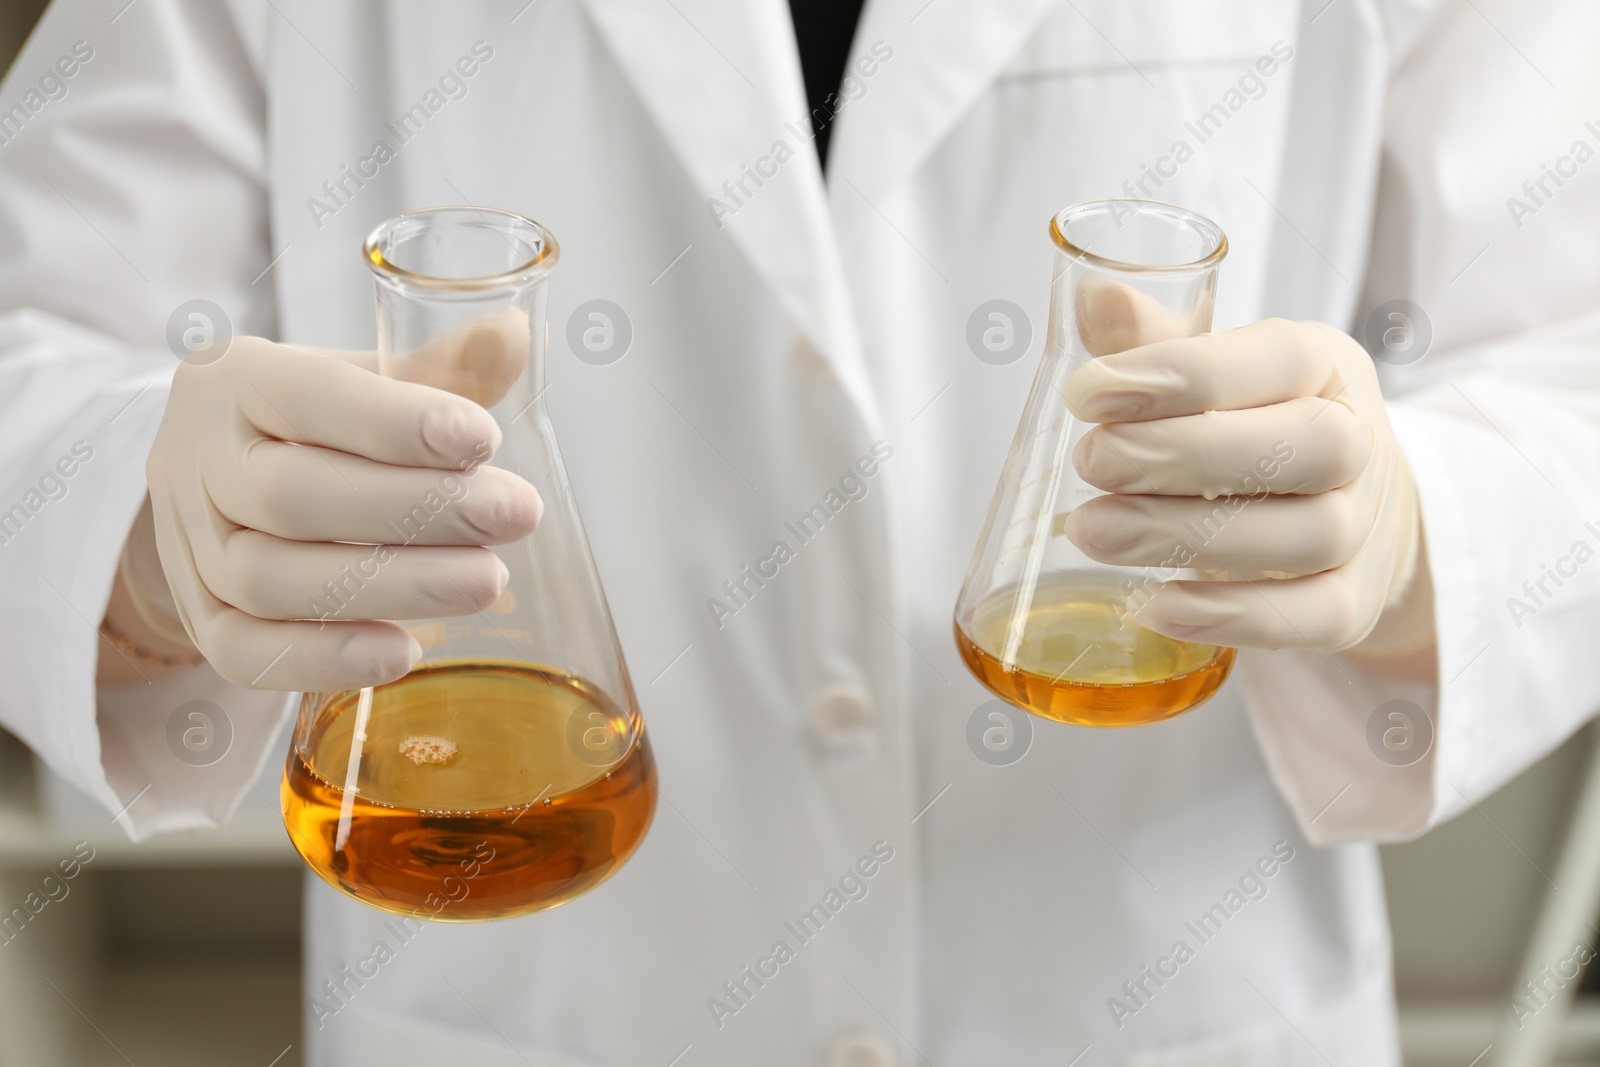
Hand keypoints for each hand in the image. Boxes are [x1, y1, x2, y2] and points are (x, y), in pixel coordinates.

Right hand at [128, 311, 541, 690]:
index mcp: (238, 381)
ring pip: (269, 580)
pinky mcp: (200, 622)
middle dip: (415, 511)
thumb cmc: (314, 428)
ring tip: (487, 581)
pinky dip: (326, 657)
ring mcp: (189, 548)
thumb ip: (437, 368)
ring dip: (388, 586)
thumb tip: (514, 338)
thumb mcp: (365, 382)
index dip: (394, 422)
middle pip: (291, 497)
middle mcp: (199, 461)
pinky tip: (404, 652)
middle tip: (515, 515)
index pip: (308, 397)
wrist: (222, 491)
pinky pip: (246, 653)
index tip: (484, 439)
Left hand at [1060, 297, 1432, 658]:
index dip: (1183, 374)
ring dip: (1188, 537)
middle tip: (1089, 464)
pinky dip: (1230, 616)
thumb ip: (1156, 339)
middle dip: (1184, 456)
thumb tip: (1094, 293)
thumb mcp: (1216, 370)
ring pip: (1306, 536)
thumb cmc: (1259, 424)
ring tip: (1092, 531)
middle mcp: (1359, 441)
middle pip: (1308, 447)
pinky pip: (1311, 618)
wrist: (1351, 508)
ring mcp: (1364, 529)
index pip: (1278, 358)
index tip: (1087, 393)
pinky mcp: (1352, 605)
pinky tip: (1151, 605)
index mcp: (1325, 364)